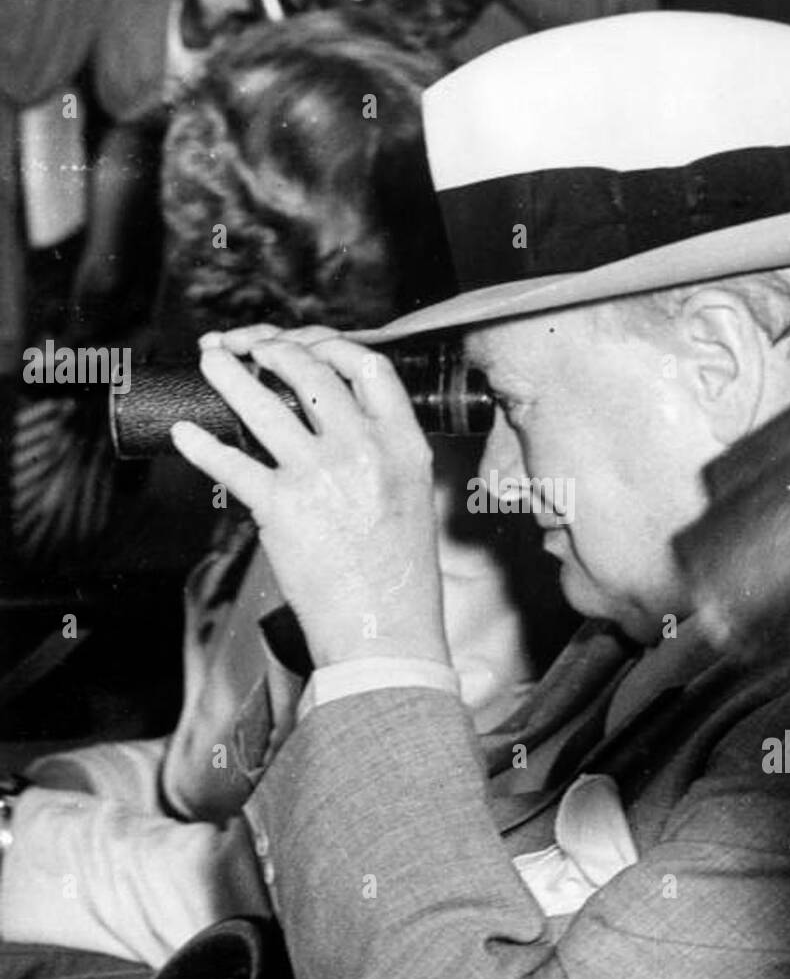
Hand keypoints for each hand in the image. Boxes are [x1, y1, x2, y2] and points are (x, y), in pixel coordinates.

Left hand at [171, 329, 450, 670]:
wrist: (385, 632)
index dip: (334, 346)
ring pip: (263, 403)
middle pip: (312, 371)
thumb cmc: (400, 575)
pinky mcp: (280, 507)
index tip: (308, 348)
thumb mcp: (413, 497)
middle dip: (273, 348)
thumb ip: (385, 455)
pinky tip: (186, 434)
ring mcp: (321, 475)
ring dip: (228, 374)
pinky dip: (201, 445)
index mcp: (404, 446)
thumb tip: (338, 426)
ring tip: (210, 359)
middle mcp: (364, 450)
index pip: (370, 368)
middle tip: (249, 348)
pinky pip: (230, 462)